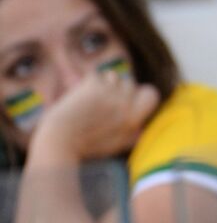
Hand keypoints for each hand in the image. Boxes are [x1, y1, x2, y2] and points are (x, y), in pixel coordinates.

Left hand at [30, 73, 159, 163]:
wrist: (59, 141)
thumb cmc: (85, 147)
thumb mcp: (115, 146)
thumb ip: (132, 135)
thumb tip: (142, 129)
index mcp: (134, 118)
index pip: (152, 94)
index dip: (141, 95)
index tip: (128, 101)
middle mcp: (126, 104)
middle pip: (130, 83)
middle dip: (118, 90)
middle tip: (101, 104)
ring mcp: (110, 93)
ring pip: (113, 77)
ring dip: (104, 85)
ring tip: (90, 100)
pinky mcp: (93, 85)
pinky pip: (96, 75)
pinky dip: (88, 83)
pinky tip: (80, 97)